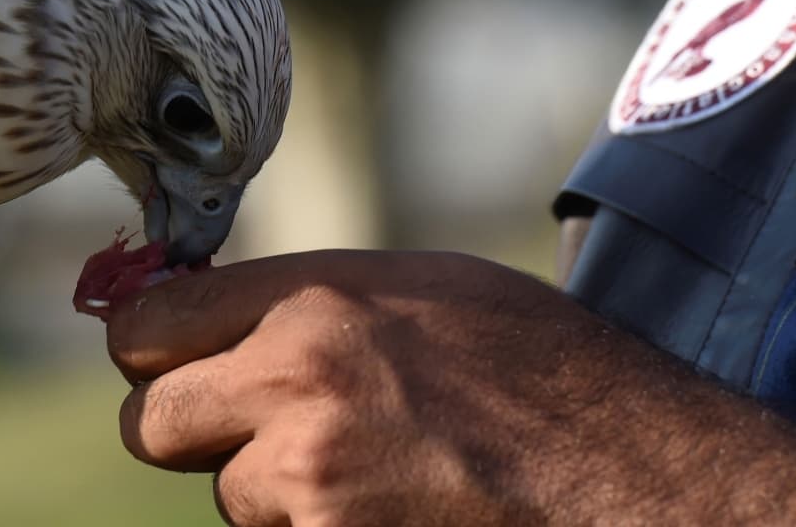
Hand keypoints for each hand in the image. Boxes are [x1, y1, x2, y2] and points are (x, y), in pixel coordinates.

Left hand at [106, 250, 795, 526]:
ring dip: (273, 495)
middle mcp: (296, 387)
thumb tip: (204, 308)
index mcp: (317, 302)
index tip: (170, 354)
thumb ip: (309, 299)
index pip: (147, 321)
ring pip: (226, 498)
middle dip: (191, 430)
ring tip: (381, 471)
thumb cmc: (557, 379)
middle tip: (257, 430)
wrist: (648, 490)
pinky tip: (399, 513)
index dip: (155, 344)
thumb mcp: (433, 292)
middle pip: (152, 421)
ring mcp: (311, 488)